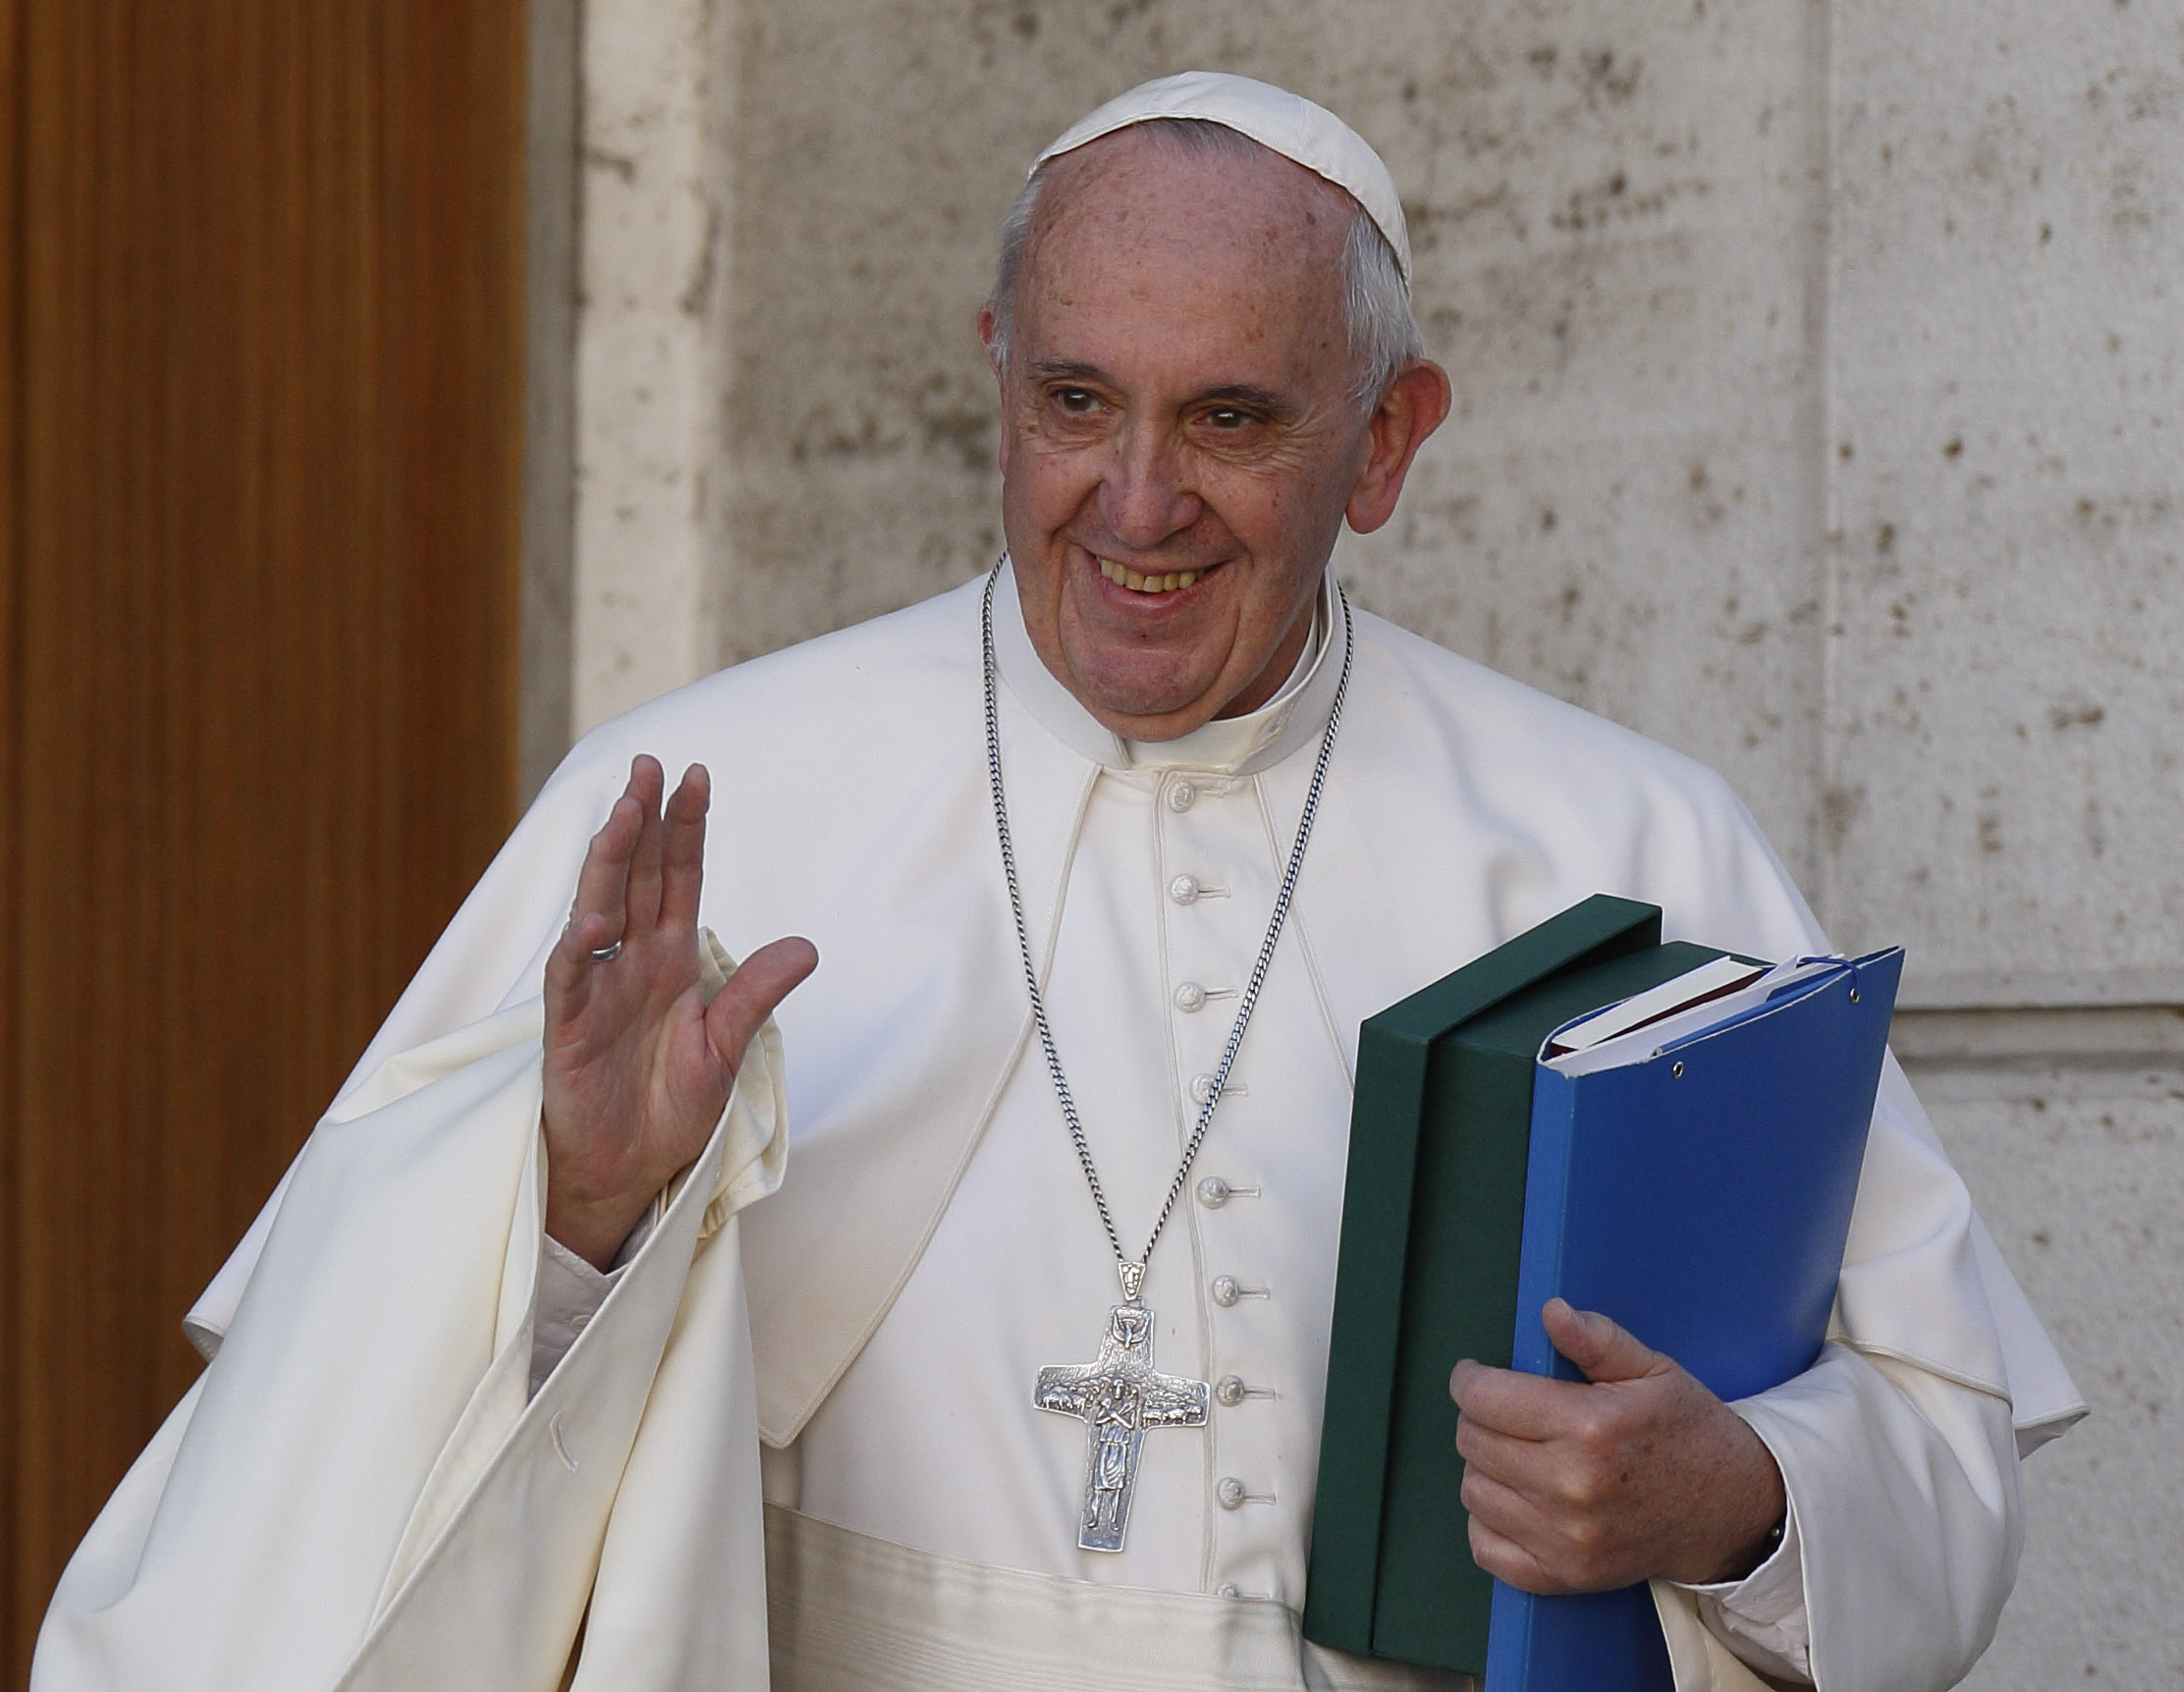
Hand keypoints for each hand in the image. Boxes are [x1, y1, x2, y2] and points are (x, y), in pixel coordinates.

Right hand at [542, 755, 816, 1268]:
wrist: (625, 1171)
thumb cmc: (668, 1109)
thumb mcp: (726, 1048)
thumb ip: (756, 995)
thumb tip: (808, 947)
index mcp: (671, 961)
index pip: (678, 880)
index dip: (686, 830)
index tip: (695, 777)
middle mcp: (632, 963)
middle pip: (636, 878)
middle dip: (643, 822)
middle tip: (649, 765)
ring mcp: (596, 990)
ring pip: (598, 910)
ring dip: (610, 862)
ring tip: (624, 812)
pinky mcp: (569, 1028)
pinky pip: (571, 978)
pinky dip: (580, 946)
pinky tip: (593, 915)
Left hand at [1448, 1299, 1785, 1592]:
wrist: (1732, 1512)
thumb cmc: (1688, 1432)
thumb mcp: (1653, 1371)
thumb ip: (1596, 1340)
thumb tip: (1551, 1311)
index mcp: (1590, 1426)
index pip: (1485, 1398)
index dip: (1470, 1379)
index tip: (1476, 1375)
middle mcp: (1573, 1486)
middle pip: (1472, 1442)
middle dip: (1478, 1417)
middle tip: (1505, 1412)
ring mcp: (1568, 1538)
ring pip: (1473, 1491)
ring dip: (1484, 1466)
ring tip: (1517, 1452)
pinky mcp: (1567, 1575)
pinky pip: (1487, 1548)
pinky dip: (1488, 1522)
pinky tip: (1516, 1498)